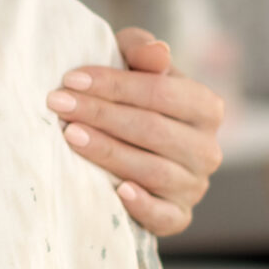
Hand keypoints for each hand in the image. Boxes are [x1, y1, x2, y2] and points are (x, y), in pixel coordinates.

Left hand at [48, 29, 227, 235]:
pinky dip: (142, 205)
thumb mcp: (133, 67)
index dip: (116, 85)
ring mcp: (195, 186)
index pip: (162, 93)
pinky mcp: (179, 217)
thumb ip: (141, 50)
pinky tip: (116, 191)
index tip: (71, 79)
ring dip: (108, 152)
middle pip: (153, 130)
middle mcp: (208, 149)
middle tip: (59, 105)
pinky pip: (164, 216)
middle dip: (101, 115)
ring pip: (153, 170)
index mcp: (206, 107)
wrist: (129, 146)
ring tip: (70, 136)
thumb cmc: (130, 99)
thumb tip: (157, 52)